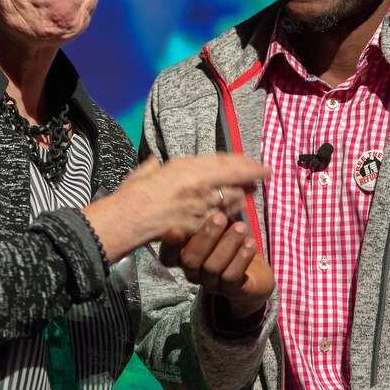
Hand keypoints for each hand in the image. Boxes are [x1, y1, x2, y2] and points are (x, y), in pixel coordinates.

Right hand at [84, 154, 268, 261]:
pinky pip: (220, 219)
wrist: (127, 219)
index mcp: (190, 169)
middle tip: (259, 178)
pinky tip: (231, 215)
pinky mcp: (199, 226)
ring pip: (233, 201)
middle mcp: (200, 186)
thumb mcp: (147, 172)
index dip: (249, 165)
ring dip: (242, 196)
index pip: (228, 164)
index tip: (262, 166)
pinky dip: (228, 215)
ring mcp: (201, 208)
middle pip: (236, 181)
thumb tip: (154, 162)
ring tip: (248, 193)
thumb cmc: (133, 194)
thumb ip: (156, 166)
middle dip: (250, 180)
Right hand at [177, 214, 273, 318]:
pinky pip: (232, 277)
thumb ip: (210, 215)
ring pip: (212, 267)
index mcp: (183, 256)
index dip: (169, 244)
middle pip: (190, 260)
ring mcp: (211, 283)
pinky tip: (250, 243)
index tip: (175, 228)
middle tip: (219, 217)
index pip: (168, 255)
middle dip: (204, 237)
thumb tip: (212, 191)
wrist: (254, 272)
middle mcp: (193, 272)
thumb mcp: (218, 226)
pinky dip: (241, 258)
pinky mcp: (231, 290)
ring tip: (241, 227)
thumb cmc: (230, 241)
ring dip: (227, 244)